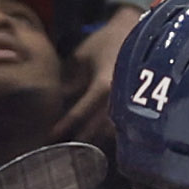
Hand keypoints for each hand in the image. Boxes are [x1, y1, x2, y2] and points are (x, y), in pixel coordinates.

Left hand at [55, 3, 145, 142]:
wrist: (137, 33)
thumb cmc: (106, 43)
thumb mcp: (81, 57)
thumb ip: (69, 82)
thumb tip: (56, 105)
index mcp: (104, 86)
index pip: (80, 114)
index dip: (63, 128)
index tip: (49, 138)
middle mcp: (120, 100)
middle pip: (96, 131)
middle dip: (77, 143)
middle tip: (60, 154)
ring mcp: (132, 106)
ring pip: (111, 136)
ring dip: (94, 145)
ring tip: (78, 154)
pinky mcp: (139, 109)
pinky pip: (123, 131)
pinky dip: (109, 140)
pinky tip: (98, 146)